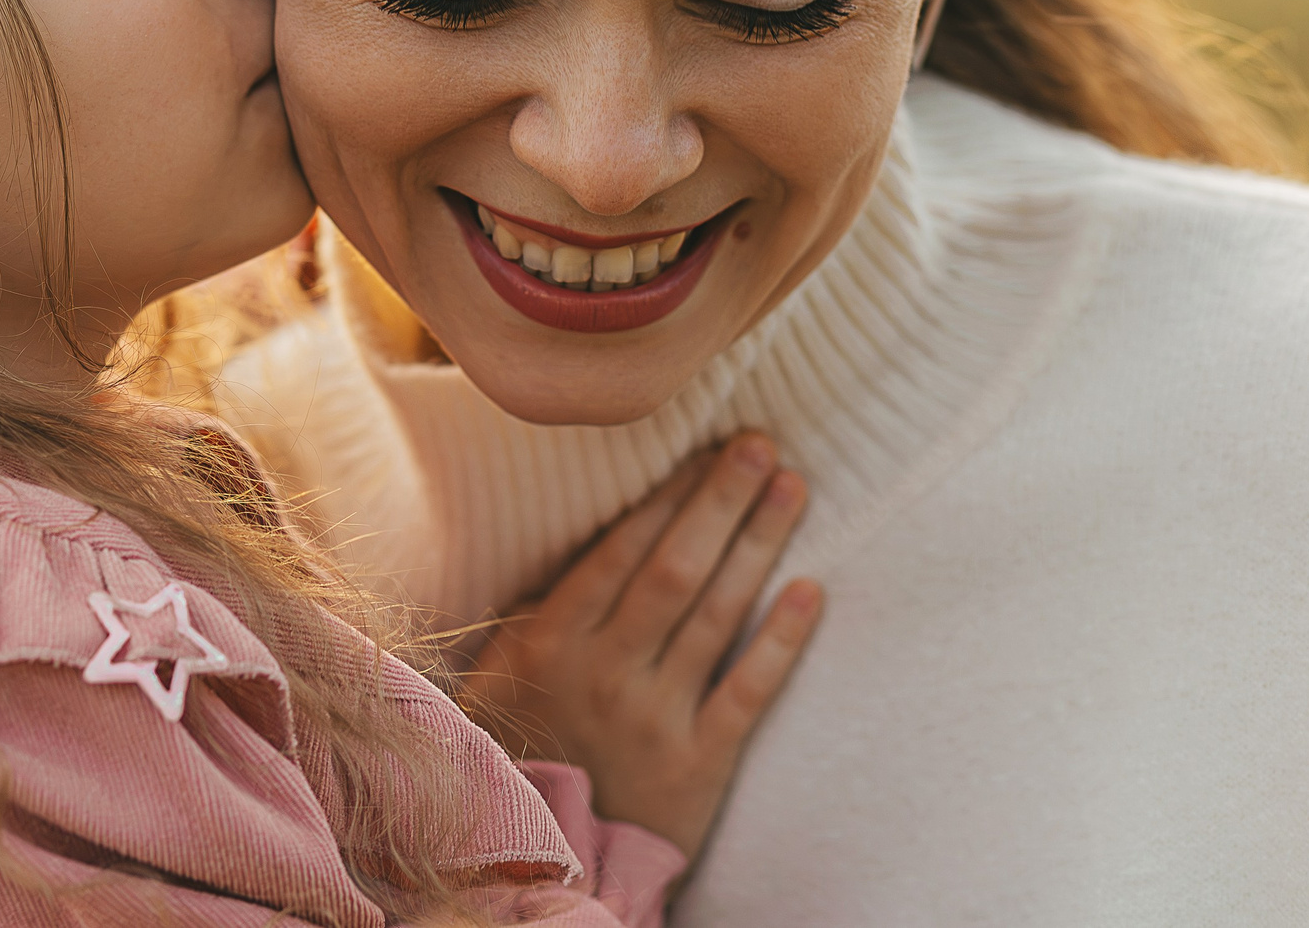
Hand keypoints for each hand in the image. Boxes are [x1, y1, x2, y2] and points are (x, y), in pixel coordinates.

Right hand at [461, 435, 820, 858]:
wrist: (536, 862)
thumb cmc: (516, 750)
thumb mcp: (497, 675)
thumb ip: (537, 611)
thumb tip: (593, 541)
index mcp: (551, 642)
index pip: (623, 549)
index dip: (670, 494)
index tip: (706, 446)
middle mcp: (606, 672)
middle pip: (678, 570)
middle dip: (723, 500)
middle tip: (763, 446)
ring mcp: (655, 719)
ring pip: (717, 617)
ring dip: (759, 546)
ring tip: (793, 490)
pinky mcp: (699, 766)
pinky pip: (749, 693)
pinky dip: (782, 641)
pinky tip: (811, 591)